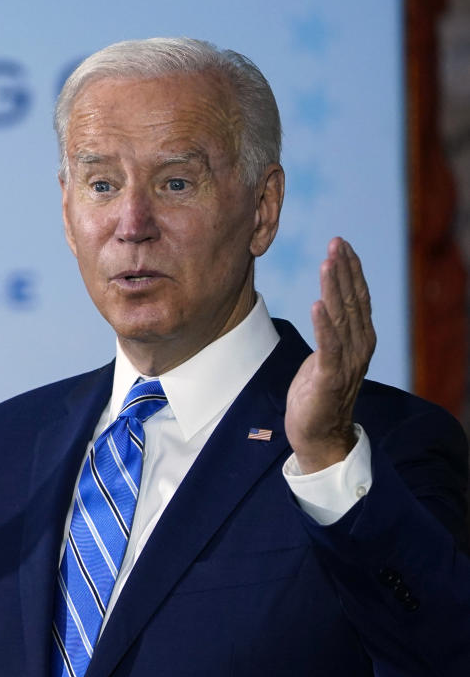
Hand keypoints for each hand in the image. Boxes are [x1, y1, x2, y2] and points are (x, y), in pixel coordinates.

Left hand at [285, 238, 375, 472]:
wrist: (318, 434)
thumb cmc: (318, 392)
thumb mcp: (328, 354)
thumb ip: (333, 330)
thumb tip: (328, 302)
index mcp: (360, 340)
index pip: (357, 297)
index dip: (351, 270)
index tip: (341, 244)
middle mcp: (359, 347)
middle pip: (352, 301)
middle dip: (344, 270)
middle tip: (336, 242)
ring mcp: (346, 363)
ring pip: (341, 318)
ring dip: (334, 288)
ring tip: (327, 263)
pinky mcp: (329, 378)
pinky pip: (328, 347)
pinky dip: (323, 324)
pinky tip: (317, 304)